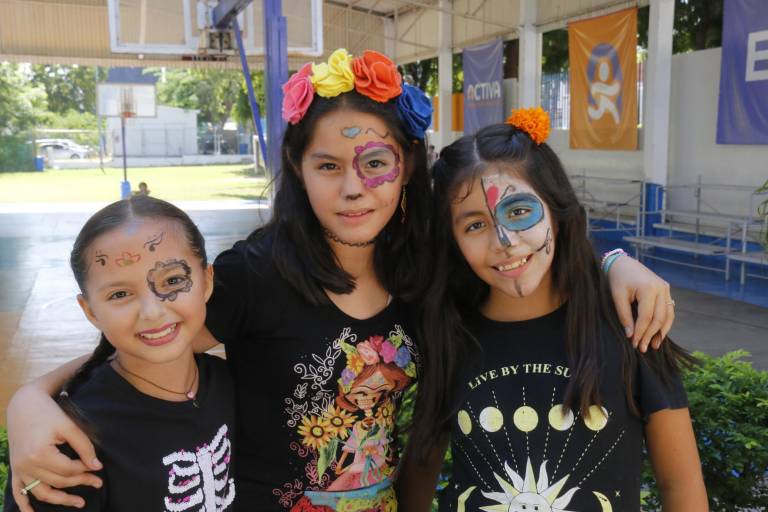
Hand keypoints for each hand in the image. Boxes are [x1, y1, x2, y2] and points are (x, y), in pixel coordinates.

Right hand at [8, 385, 102, 509]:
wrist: (23, 404)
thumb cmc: (48, 412)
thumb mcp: (69, 426)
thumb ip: (84, 446)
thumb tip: (96, 466)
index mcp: (39, 454)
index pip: (68, 470)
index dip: (85, 470)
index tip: (98, 469)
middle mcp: (26, 465)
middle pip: (58, 481)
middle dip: (80, 483)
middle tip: (98, 483)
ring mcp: (19, 469)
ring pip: (41, 492)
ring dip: (60, 500)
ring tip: (80, 503)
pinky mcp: (15, 469)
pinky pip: (18, 492)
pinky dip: (25, 505)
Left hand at [607, 255, 673, 351]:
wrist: (623, 263)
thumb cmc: (618, 279)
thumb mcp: (617, 297)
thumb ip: (624, 316)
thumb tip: (630, 336)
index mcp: (649, 289)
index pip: (647, 317)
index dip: (641, 332)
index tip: (634, 344)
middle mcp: (661, 289)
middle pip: (659, 318)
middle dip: (650, 335)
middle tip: (643, 348)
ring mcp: (666, 289)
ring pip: (668, 316)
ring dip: (661, 332)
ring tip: (653, 345)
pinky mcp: (666, 290)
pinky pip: (668, 310)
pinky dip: (664, 323)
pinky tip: (658, 334)